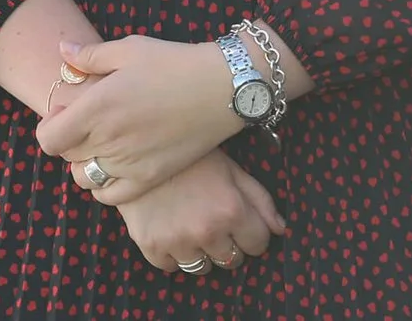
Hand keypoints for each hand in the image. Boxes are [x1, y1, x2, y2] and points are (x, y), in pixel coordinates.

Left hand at [37, 36, 245, 204]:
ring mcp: (131, 163)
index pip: (48, 139)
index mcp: (96, 108)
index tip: (65, 113)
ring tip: (101, 146)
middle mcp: (109, 139)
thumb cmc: (172, 63)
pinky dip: (106, 187)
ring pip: (86, 178)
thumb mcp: (127, 49)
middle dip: (68, 141)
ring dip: (85, 164)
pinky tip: (115, 168)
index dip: (49, 127)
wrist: (222, 87)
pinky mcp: (153, 176)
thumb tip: (62, 52)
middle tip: (87, 124)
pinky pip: (114, 197)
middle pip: (66, 156)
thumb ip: (89, 55)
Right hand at [111, 149, 285, 274]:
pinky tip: (167, 231)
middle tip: (210, 222)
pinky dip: (169, 254)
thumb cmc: (187, 155)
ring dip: (199, 252)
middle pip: (231, 260)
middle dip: (226, 244)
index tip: (237, 222)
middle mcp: (207, 230)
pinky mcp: (149, 243)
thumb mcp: (230, 168)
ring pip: (201, 267)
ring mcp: (177, 239)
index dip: (250, 233)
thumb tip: (279, 229)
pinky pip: (169, 266)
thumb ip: (259, 199)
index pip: (258, 245)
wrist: (133, 144)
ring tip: (188, 227)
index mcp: (231, 210)